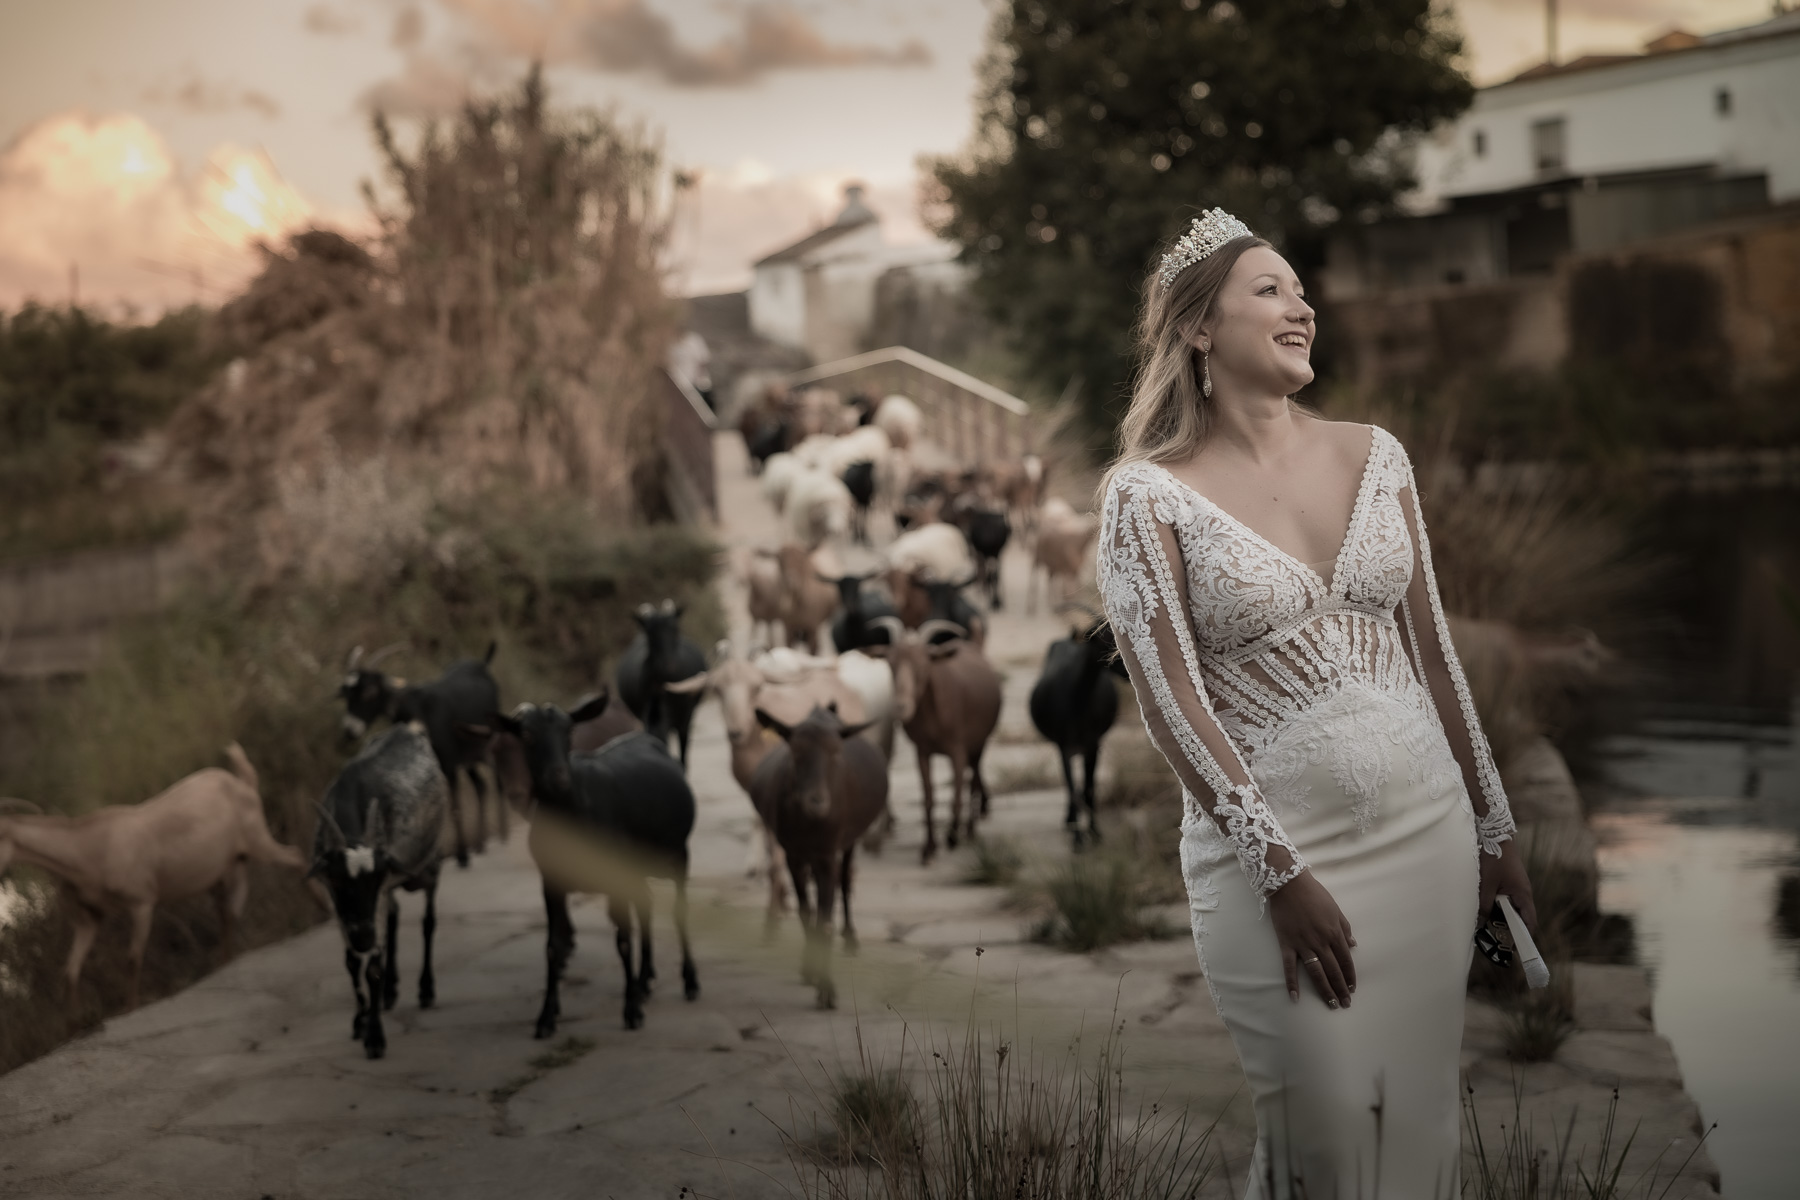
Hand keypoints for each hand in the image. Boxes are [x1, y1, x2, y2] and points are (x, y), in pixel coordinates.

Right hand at [1268, 870, 1355, 1008]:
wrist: (1289, 884)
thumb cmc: (1314, 893)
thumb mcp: (1335, 909)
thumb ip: (1345, 928)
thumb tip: (1353, 945)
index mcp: (1334, 933)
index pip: (1346, 960)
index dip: (1350, 976)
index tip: (1352, 989)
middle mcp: (1321, 942)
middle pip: (1334, 970)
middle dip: (1341, 989)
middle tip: (1345, 1004)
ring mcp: (1303, 944)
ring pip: (1317, 973)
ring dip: (1325, 990)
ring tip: (1331, 1004)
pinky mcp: (1287, 944)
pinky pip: (1289, 967)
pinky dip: (1292, 983)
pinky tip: (1295, 997)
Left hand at [1479, 839, 1536, 934]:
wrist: (1496, 835)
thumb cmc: (1493, 859)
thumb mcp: (1486, 884)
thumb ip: (1484, 904)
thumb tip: (1482, 921)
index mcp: (1523, 895)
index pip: (1529, 922)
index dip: (1523, 936)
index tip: (1515, 949)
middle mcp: (1523, 893)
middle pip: (1521, 917)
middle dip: (1510, 929)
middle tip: (1497, 940)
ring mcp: (1517, 887)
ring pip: (1512, 908)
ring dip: (1503, 916)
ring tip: (1489, 925)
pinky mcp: (1510, 882)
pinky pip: (1507, 899)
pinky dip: (1500, 906)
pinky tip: (1487, 907)